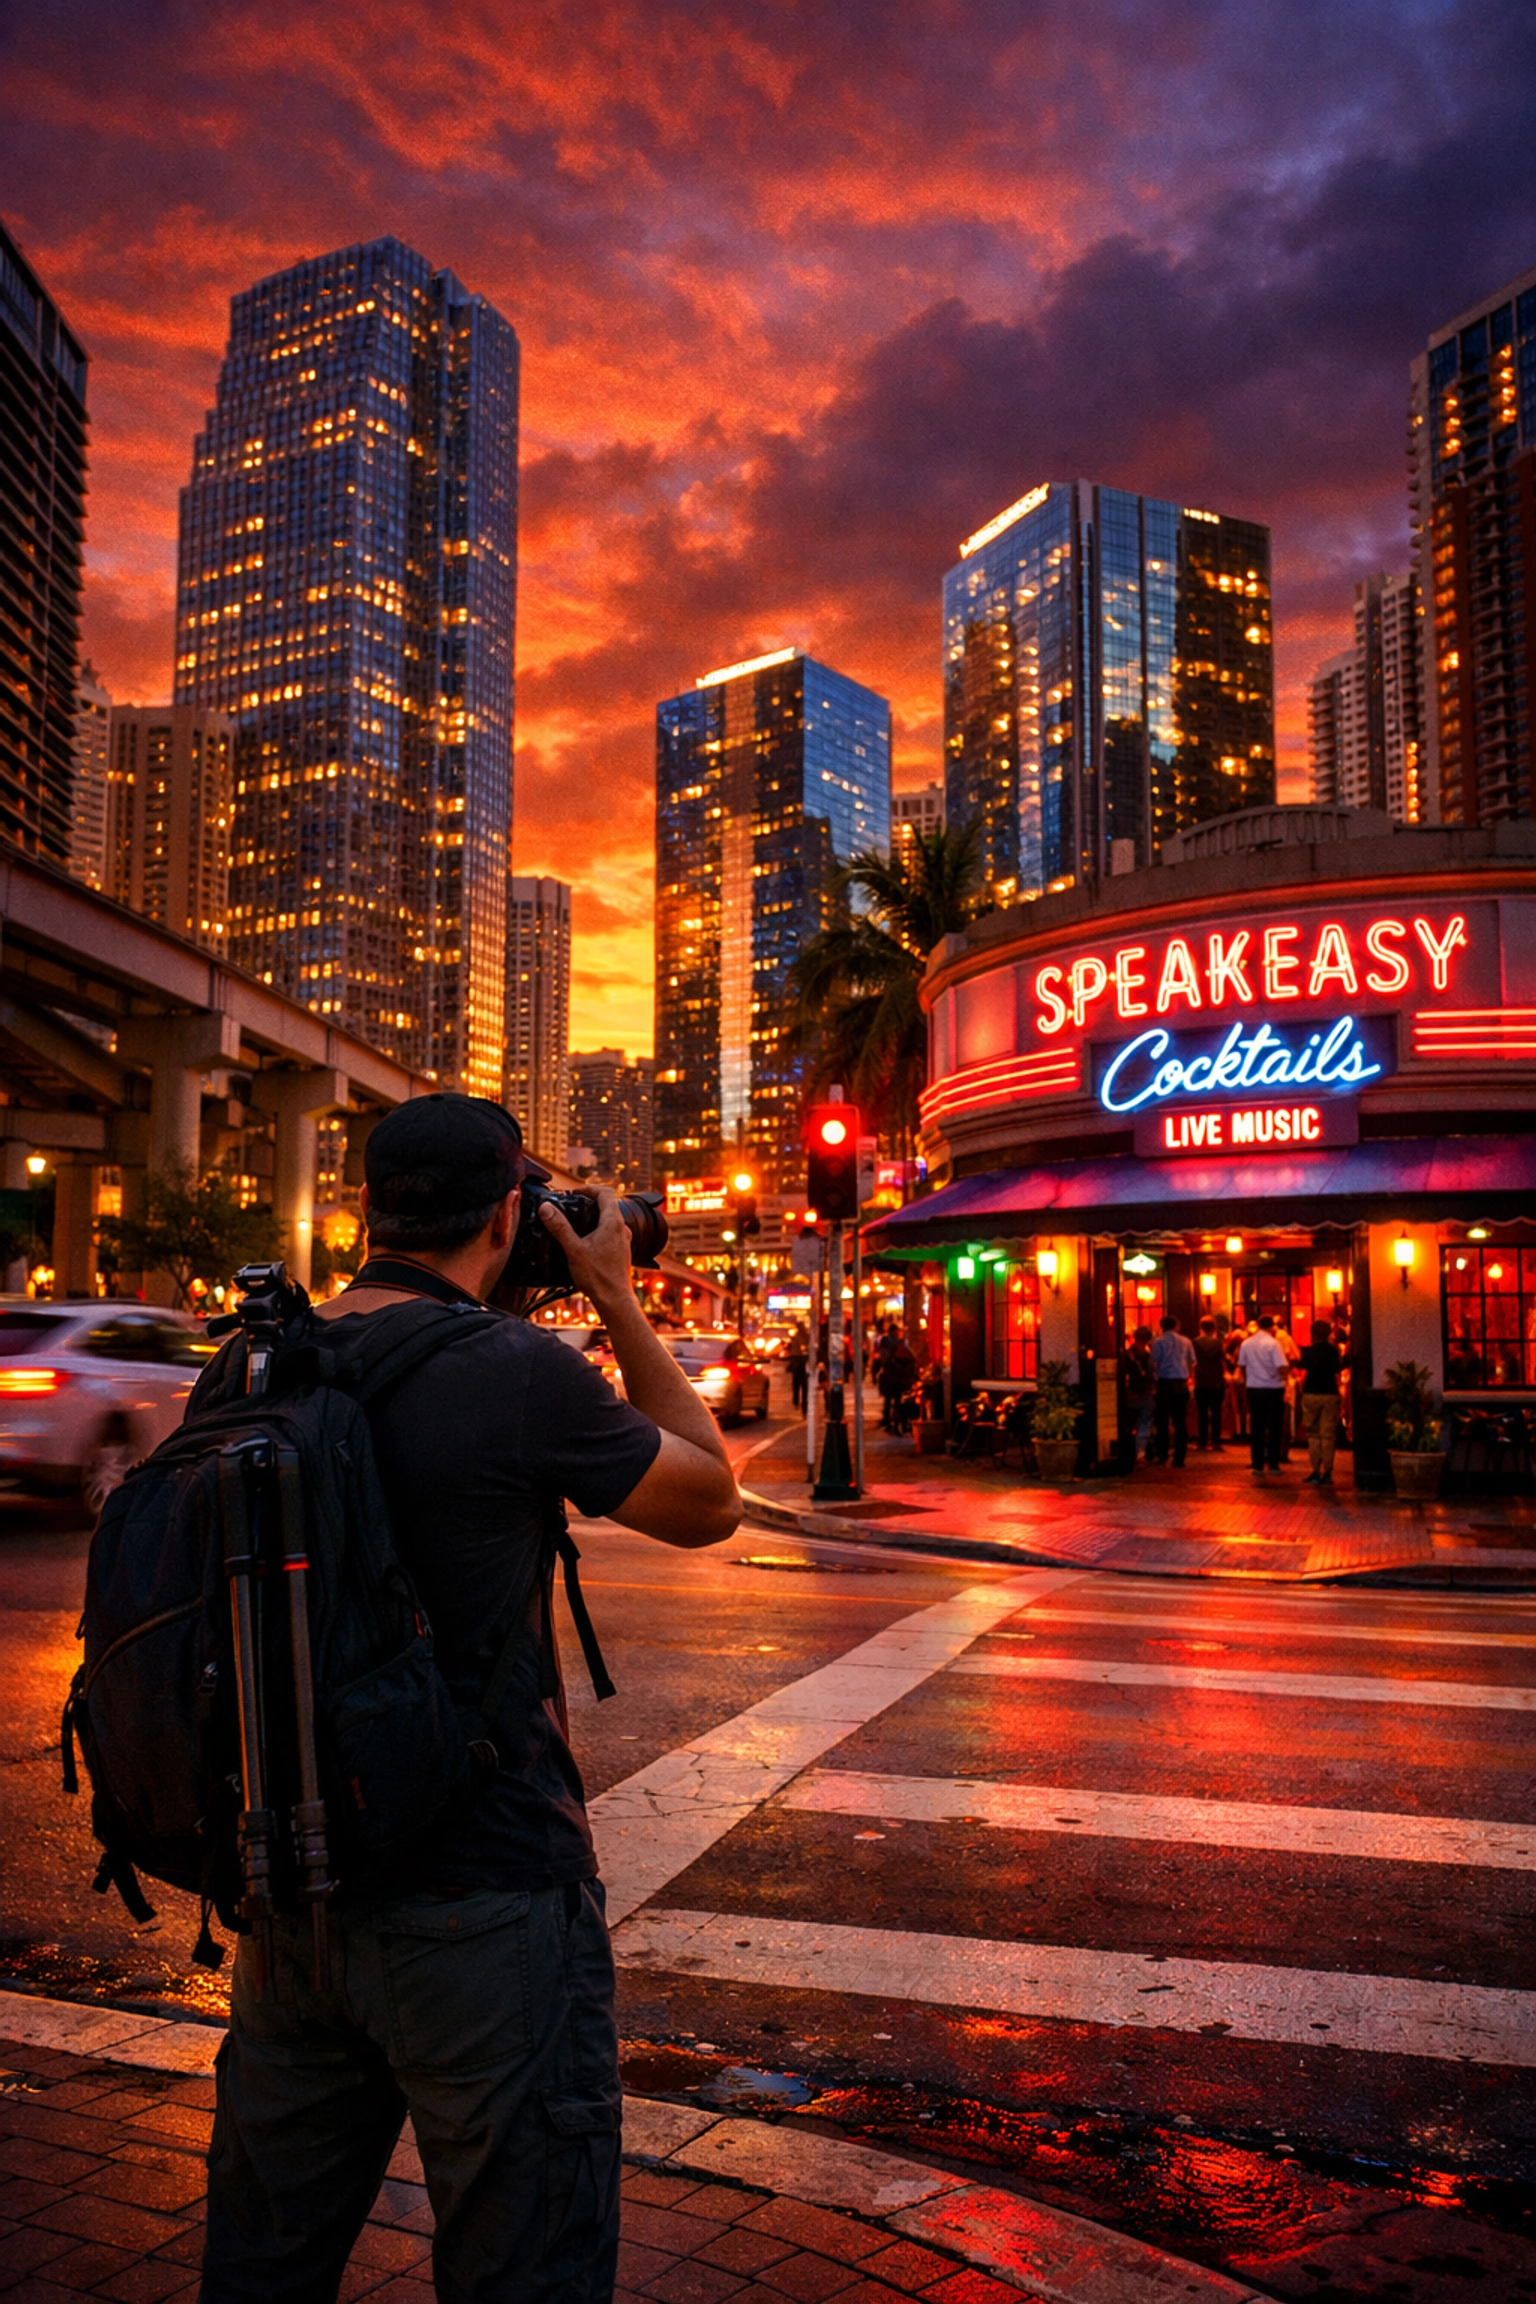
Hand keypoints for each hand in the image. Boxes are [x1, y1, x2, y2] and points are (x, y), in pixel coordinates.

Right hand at [538, 1185, 631, 1306]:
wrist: (614, 1300)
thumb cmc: (598, 1277)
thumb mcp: (573, 1249)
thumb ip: (559, 1227)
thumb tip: (546, 1208)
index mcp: (613, 1223)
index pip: (606, 1192)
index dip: (589, 1188)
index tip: (574, 1192)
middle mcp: (622, 1229)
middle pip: (608, 1204)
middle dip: (590, 1201)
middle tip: (572, 1205)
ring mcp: (624, 1240)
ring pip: (610, 1219)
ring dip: (594, 1216)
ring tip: (576, 1222)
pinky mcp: (621, 1251)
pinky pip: (611, 1232)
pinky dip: (598, 1229)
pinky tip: (585, 1241)